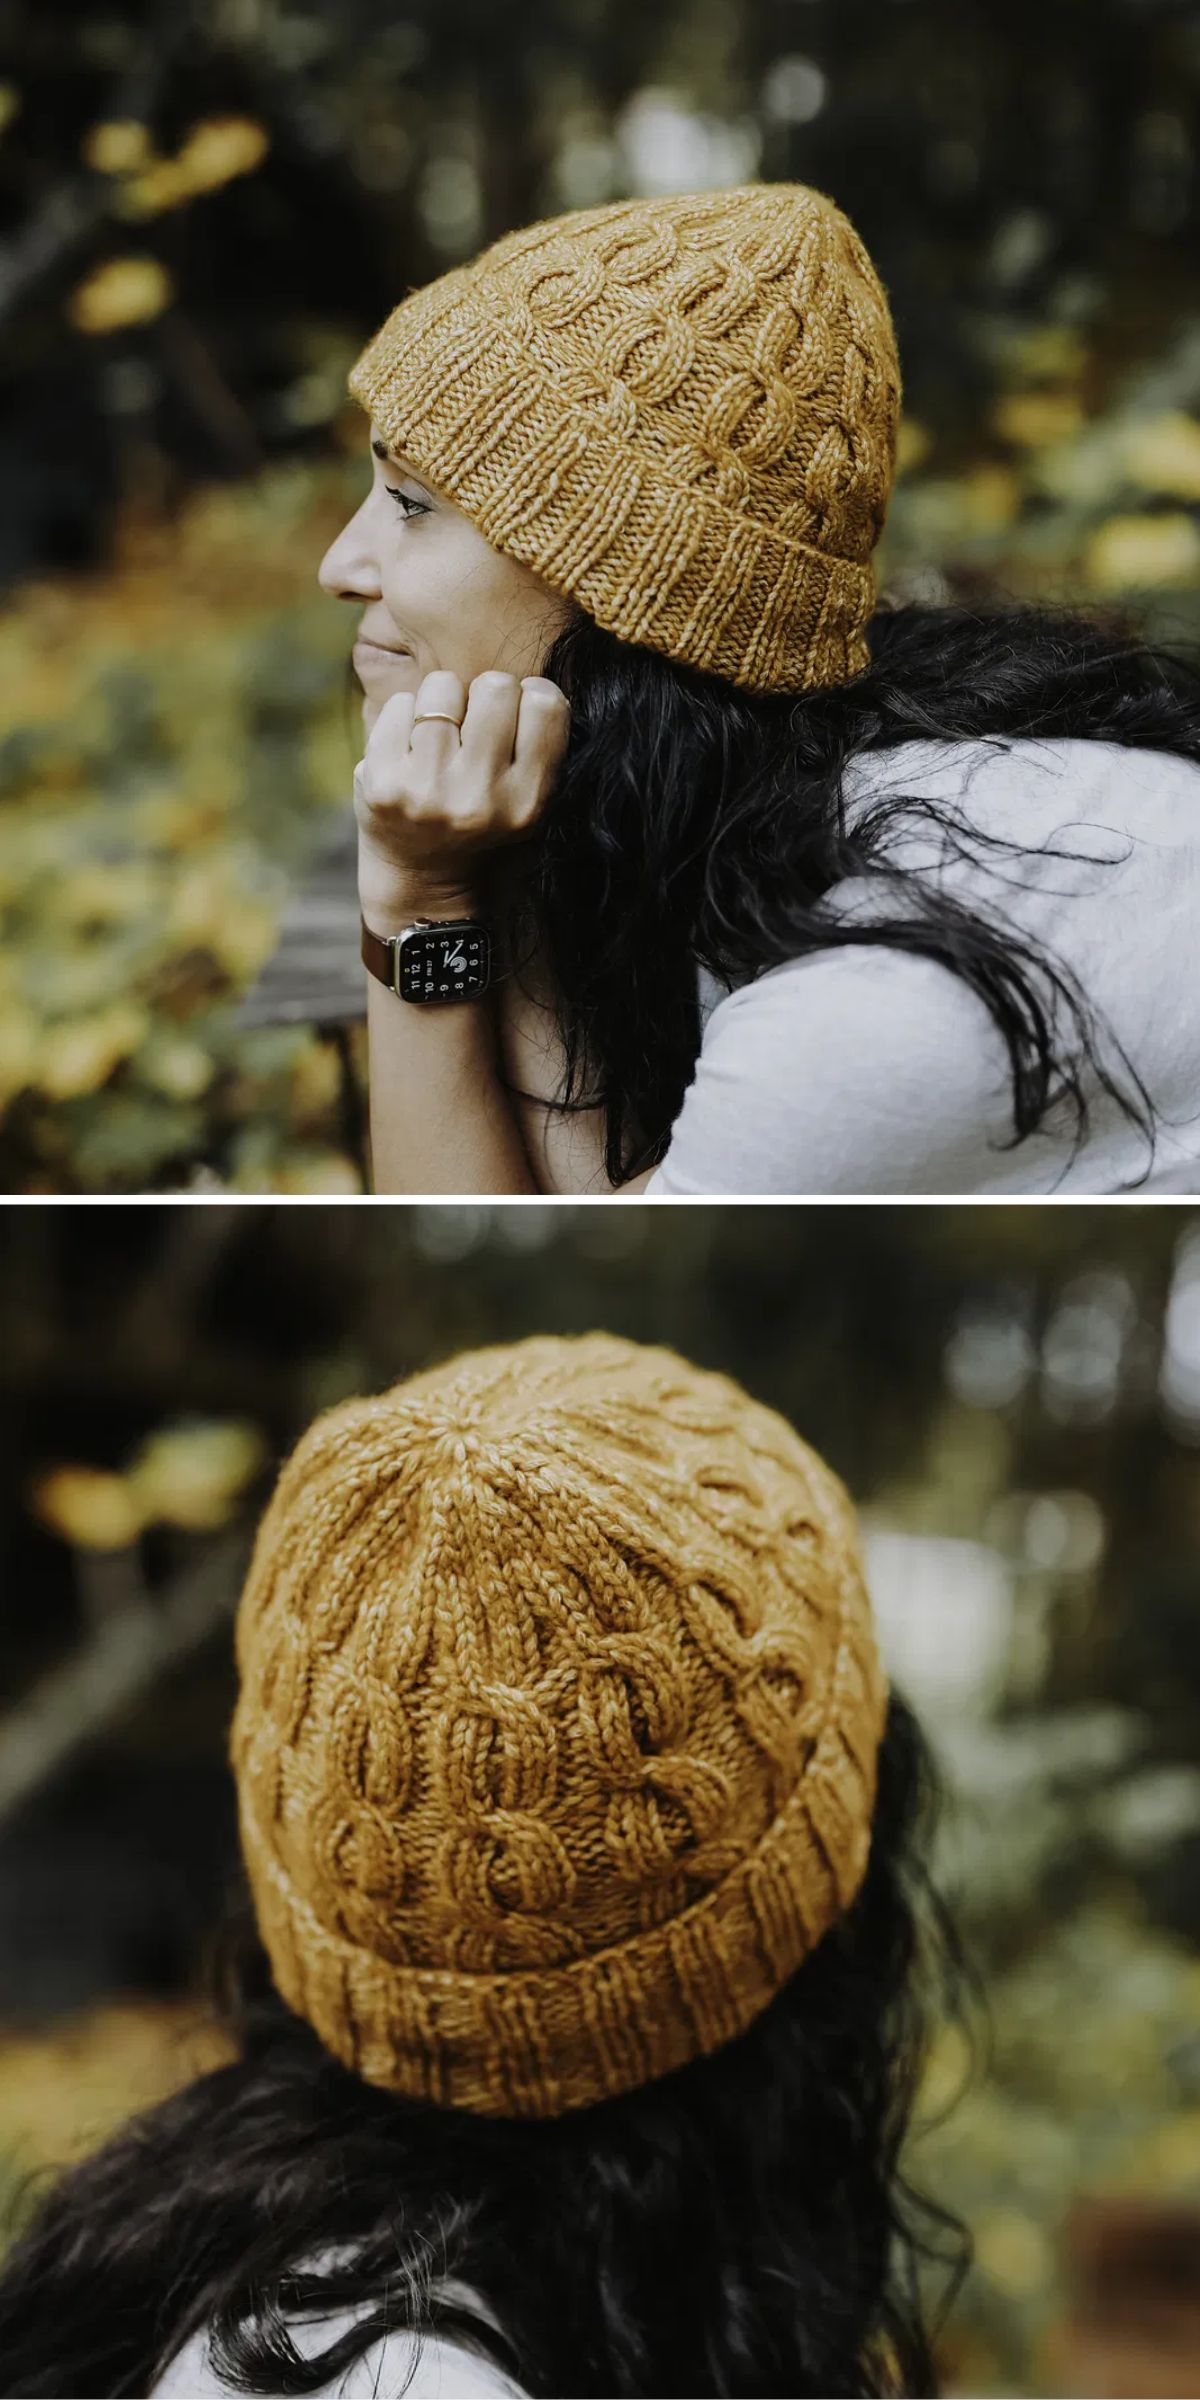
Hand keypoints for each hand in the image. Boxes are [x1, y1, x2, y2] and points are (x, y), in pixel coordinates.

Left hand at [355, 666, 569, 931]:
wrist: (421, 880)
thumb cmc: (479, 822)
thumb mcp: (526, 799)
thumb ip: (537, 742)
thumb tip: (528, 679)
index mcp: (527, 802)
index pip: (546, 704)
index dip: (531, 696)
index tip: (518, 714)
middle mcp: (480, 798)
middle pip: (496, 686)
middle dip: (486, 694)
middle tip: (474, 724)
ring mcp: (427, 790)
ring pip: (443, 686)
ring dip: (442, 701)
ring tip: (439, 736)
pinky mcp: (382, 782)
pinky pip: (400, 703)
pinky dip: (404, 714)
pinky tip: (408, 747)